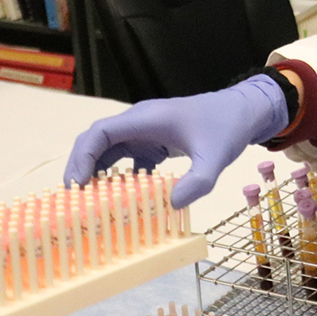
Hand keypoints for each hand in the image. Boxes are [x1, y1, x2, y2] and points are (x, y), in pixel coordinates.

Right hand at [64, 73, 290, 208]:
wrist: (244, 111)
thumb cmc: (227, 127)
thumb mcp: (216, 157)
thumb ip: (198, 180)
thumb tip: (172, 204)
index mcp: (147, 118)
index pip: (101, 132)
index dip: (84, 156)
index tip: (77, 183)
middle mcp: (140, 122)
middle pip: (97, 140)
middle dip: (81, 166)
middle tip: (72, 199)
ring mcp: (145, 131)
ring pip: (109, 149)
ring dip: (96, 173)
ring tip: (86, 202)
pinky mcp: (153, 142)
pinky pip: (126, 158)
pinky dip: (117, 176)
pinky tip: (116, 198)